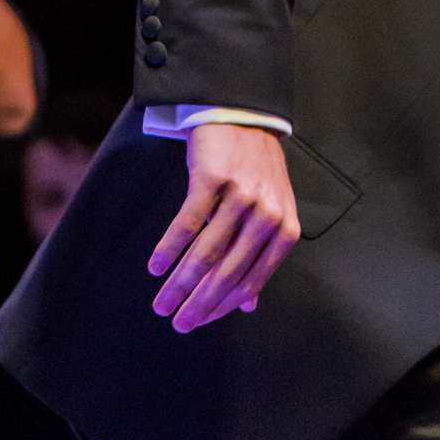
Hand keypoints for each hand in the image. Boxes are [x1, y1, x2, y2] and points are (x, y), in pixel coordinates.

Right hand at [148, 124, 300, 332]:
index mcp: (284, 232)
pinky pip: (188, 223)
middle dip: (199, 304)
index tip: (199, 322)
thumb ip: (260, 258)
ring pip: (206, 253)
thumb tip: (248, 305)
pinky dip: (169, 248)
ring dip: (180, 283)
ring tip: (161, 302)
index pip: (251, 282)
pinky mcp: (213, 179)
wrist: (243, 117)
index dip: (223, 307)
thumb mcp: (271, 214)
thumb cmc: (256, 171)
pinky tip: (156, 267)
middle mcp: (267, 218)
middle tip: (177, 323)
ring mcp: (241, 198)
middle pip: (227, 273)